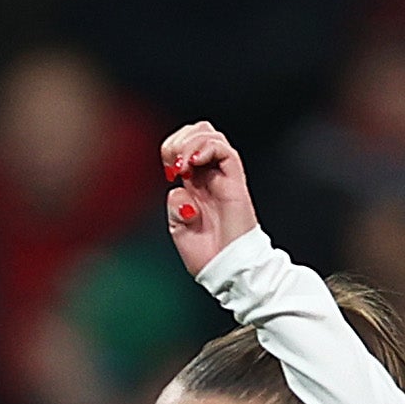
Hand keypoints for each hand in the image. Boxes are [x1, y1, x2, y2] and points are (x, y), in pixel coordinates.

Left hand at [159, 122, 258, 276]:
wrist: (228, 271)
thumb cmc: (209, 255)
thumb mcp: (178, 229)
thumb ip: (175, 205)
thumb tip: (179, 186)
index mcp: (196, 185)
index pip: (186, 144)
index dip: (172, 146)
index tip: (168, 170)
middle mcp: (210, 177)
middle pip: (200, 132)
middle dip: (181, 139)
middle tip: (174, 163)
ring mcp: (224, 178)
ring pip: (212, 135)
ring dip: (191, 142)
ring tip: (184, 165)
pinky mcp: (236, 183)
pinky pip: (225, 151)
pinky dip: (207, 148)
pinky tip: (194, 162)